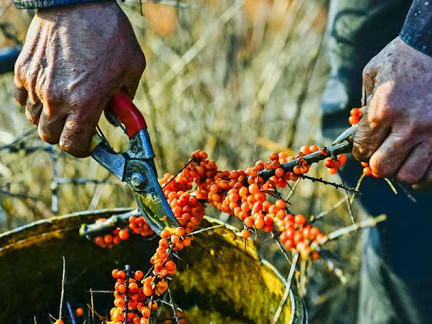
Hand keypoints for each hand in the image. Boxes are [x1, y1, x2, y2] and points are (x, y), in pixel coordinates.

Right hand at [14, 2, 144, 156]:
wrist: (78, 0)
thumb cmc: (110, 33)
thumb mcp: (132, 68)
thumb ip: (126, 99)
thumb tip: (120, 116)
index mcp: (85, 103)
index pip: (74, 145)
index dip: (84, 149)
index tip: (91, 144)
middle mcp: (56, 99)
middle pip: (50, 137)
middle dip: (66, 135)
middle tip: (79, 124)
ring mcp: (36, 85)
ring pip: (35, 119)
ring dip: (50, 118)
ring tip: (66, 104)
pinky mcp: (25, 70)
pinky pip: (23, 98)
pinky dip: (34, 101)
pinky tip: (50, 90)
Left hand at [353, 37, 431, 185]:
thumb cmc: (402, 58)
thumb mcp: (373, 75)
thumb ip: (365, 106)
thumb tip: (359, 132)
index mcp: (384, 110)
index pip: (363, 151)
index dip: (360, 153)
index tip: (365, 148)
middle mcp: (409, 125)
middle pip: (384, 168)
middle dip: (378, 164)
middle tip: (382, 154)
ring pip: (411, 175)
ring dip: (402, 170)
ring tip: (403, 159)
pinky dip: (426, 171)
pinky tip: (421, 160)